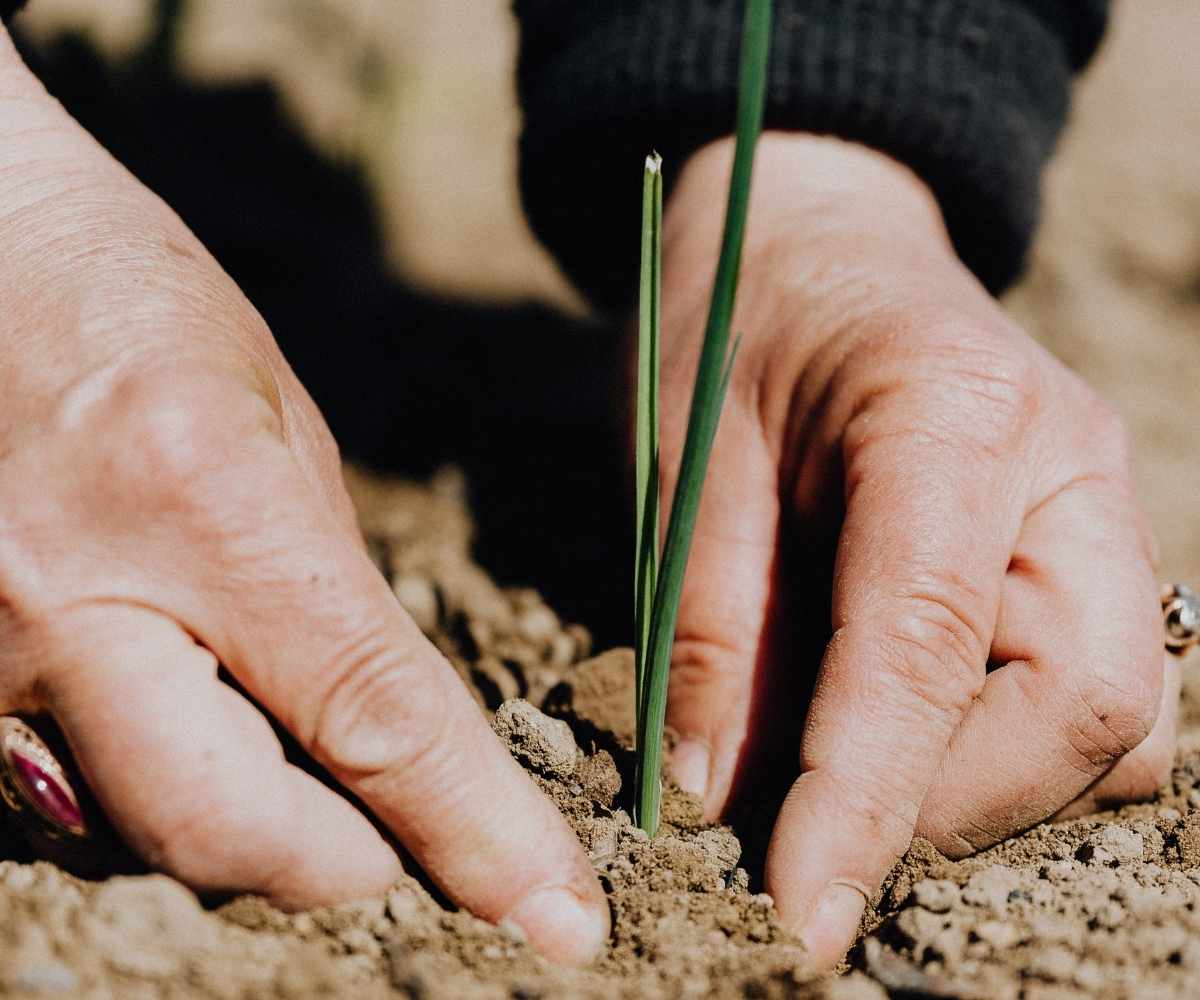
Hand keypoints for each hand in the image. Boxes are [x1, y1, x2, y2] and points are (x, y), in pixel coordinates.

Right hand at [0, 30, 605, 962]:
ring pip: (136, 835)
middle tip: (404, 842)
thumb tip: (375, 730)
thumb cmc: (132, 297)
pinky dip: (138, 790)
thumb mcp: (274, 422)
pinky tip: (173, 718)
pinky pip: (48, 794)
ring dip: (244, 831)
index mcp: (207, 503)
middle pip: (235, 834)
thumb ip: (325, 587)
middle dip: (349, 867)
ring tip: (289, 761)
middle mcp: (72, 596)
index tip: (559, 920)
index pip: (375, 720)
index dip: (481, 836)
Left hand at [658, 133, 1174, 968]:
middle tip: (810, 828)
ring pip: (1112, 721)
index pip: (930, 645)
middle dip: (946, 803)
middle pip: (1085, 705)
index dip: (864, 799)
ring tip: (845, 777)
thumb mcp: (684, 460)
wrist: (812, 238)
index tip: (801, 913)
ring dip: (980, 788)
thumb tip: (717, 801)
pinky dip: (1000, 749)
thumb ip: (709, 628)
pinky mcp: (1083, 547)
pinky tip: (897, 729)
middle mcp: (1065, 465)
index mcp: (950, 412)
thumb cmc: (733, 322)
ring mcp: (1094, 506)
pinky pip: (1092, 693)